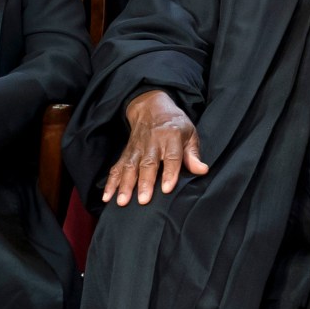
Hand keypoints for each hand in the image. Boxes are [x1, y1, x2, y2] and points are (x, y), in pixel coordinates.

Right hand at [104, 90, 208, 206]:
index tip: (167, 189)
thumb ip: (193, 154)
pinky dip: (111, 182)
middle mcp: (152, 142)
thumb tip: (202, 170)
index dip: (170, 173)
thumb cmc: (175, 124)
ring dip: (125, 185)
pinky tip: (107, 196)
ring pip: (130, 167)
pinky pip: (117, 167)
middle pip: (148, 164)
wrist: (151, 106)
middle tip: (143, 200)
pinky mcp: (126, 152)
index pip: (172, 157)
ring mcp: (137, 148)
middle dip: (145, 182)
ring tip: (122, 201)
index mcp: (171, 137)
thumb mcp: (190, 134)